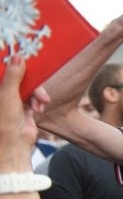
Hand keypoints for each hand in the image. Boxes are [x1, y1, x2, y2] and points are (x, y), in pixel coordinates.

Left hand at [0, 56, 48, 172]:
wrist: (15, 146)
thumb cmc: (3, 123)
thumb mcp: (8, 96)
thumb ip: (13, 77)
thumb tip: (17, 57)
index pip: (2, 70)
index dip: (9, 61)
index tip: (20, 52)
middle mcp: (2, 93)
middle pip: (15, 75)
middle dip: (28, 76)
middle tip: (37, 70)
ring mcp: (11, 99)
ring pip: (27, 85)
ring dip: (37, 92)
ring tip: (42, 101)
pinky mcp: (23, 106)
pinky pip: (34, 95)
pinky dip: (39, 100)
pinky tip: (40, 107)